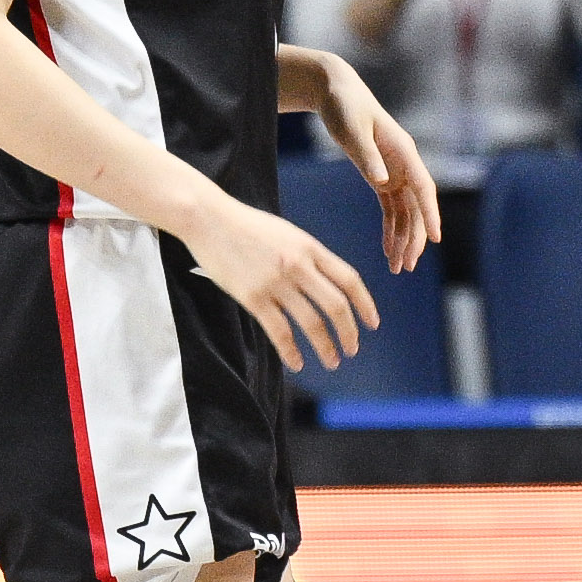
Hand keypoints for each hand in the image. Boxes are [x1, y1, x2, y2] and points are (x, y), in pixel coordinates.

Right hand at [183, 196, 377, 373]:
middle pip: (336, 305)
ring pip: (311, 322)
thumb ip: (309, 256)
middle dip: (349, 332)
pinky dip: (291, 351)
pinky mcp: (252, 297)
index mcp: (310, 247)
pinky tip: (297, 363)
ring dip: (325, 347)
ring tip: (332, 362)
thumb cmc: (247, 226)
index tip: (372, 324)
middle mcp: (298, 265)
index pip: (349, 279)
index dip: (365, 304)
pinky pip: (279, 331)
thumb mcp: (287, 233)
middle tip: (352, 349)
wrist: (209, 219)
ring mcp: (275, 282)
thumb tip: (328, 283)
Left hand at [306, 60, 440, 276]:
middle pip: (417, 207)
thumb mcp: (352, 130)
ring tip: (397, 267)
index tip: (434, 238)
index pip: (424, 187)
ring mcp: (395, 173)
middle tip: (406, 265)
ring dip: (403, 239)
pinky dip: (390, 230)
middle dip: (414, 237)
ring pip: (406, 213)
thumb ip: (367, 156)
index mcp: (404, 152)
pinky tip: (388, 250)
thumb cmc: (345, 107)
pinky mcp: (382, 178)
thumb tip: (381, 181)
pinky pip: (391, 210)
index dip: (430, 213)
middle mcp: (405, 165)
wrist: (336, 93)